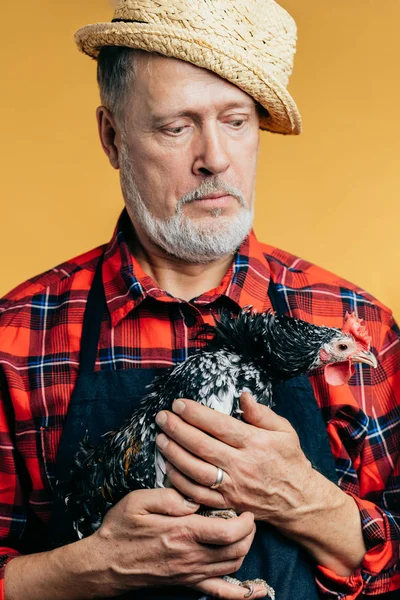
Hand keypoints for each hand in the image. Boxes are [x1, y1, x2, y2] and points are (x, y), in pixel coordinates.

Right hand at [89, 488, 267, 597]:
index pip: (228, 532)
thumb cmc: (120, 529)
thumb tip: (195, 499)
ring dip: (245, 549)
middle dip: (249, 533)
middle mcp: (190, 556)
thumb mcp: (138, 501)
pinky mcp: (186, 582)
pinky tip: (257, 591)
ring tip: (243, 533)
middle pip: (236, 549)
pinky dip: (242, 594)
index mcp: (181, 533)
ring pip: (233, 566)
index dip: (245, 521)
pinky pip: (220, 592)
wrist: (104, 563)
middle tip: (247, 517)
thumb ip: (169, 496)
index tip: (246, 509)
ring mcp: (189, 573)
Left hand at [155, 393, 313, 525]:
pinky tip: (169, 466)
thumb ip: (261, 413)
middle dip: (177, 429)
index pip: (218, 425)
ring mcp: (232, 487)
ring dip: (174, 453)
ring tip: (160, 438)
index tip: (178, 404)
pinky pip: (197, 494)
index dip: (195, 414)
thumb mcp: (284, 431)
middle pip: (202, 446)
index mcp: (254, 443)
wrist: (298, 500)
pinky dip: (180, 481)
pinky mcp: (226, 503)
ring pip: (195, 470)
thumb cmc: (289, 460)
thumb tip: (243, 396)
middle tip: (161, 417)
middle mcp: (241, 465)